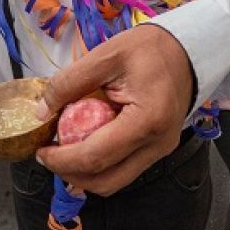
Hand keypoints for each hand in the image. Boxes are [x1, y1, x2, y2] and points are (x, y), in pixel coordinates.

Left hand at [34, 24, 193, 195]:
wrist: (189, 50)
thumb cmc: (151, 49)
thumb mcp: (106, 55)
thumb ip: (70, 82)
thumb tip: (42, 111)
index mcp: (147, 120)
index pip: (97, 156)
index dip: (62, 160)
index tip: (40, 150)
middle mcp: (158, 144)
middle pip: (106, 180)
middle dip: (71, 173)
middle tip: (48, 154)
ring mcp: (160, 150)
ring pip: (115, 181)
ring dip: (85, 173)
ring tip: (64, 151)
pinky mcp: (157, 149)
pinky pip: (124, 169)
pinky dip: (100, 165)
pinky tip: (84, 145)